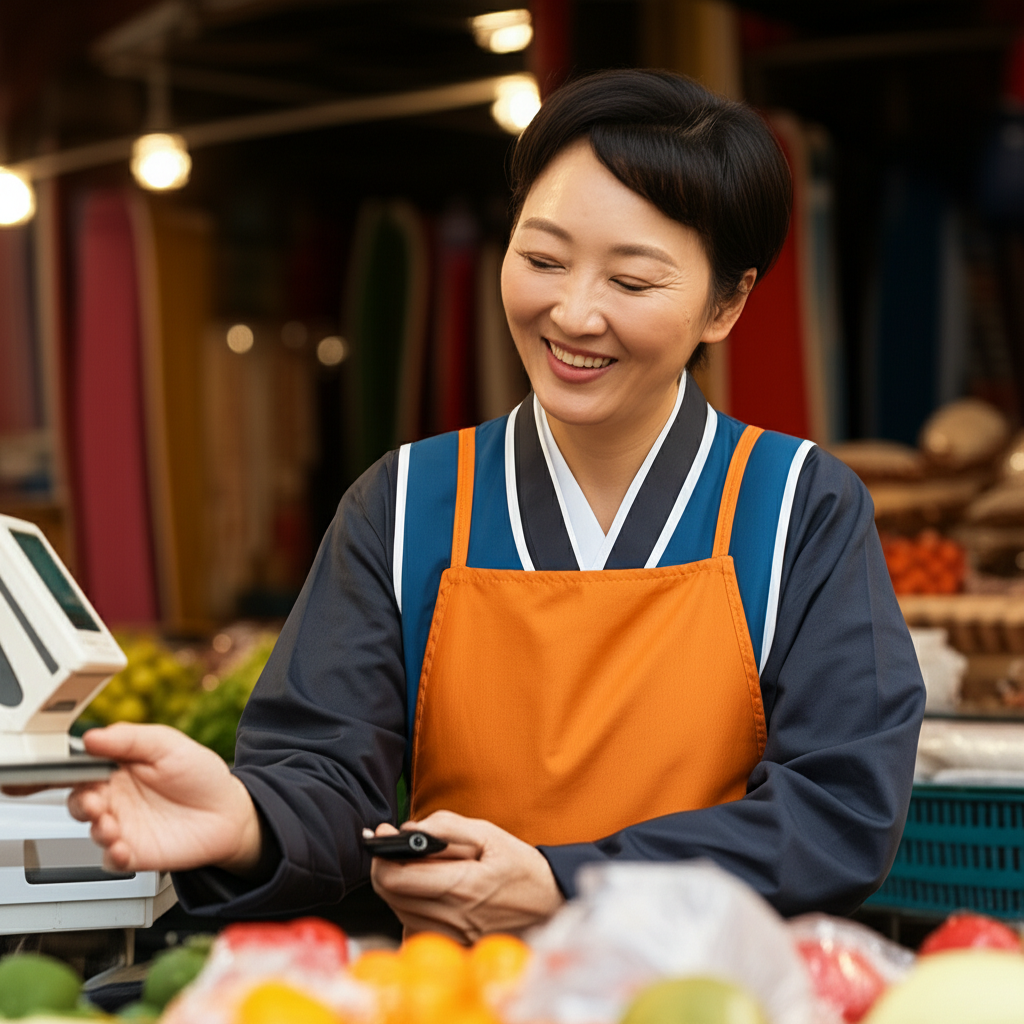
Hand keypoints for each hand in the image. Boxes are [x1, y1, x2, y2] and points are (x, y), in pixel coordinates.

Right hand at [65, 723, 262, 875]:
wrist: (228, 811)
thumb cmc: (199, 775)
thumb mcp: (168, 745)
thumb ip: (130, 739)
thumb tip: (92, 737)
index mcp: (118, 768)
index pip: (83, 767)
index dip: (70, 770)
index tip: (70, 771)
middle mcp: (115, 798)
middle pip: (80, 800)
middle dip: (82, 801)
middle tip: (95, 801)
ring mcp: (123, 826)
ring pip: (92, 829)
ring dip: (96, 827)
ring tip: (110, 824)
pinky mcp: (133, 851)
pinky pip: (111, 859)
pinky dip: (112, 855)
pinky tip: (121, 848)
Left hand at [370, 810, 563, 943]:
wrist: (549, 902)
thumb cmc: (519, 865)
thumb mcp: (488, 833)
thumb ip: (445, 826)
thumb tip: (407, 829)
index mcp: (463, 887)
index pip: (396, 879)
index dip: (381, 855)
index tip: (382, 834)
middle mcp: (454, 918)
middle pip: (390, 895)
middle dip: (385, 865)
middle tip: (396, 845)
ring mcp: (453, 937)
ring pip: (398, 911)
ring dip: (397, 885)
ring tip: (417, 865)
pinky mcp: (453, 945)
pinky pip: (414, 925)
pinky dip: (410, 905)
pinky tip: (427, 890)